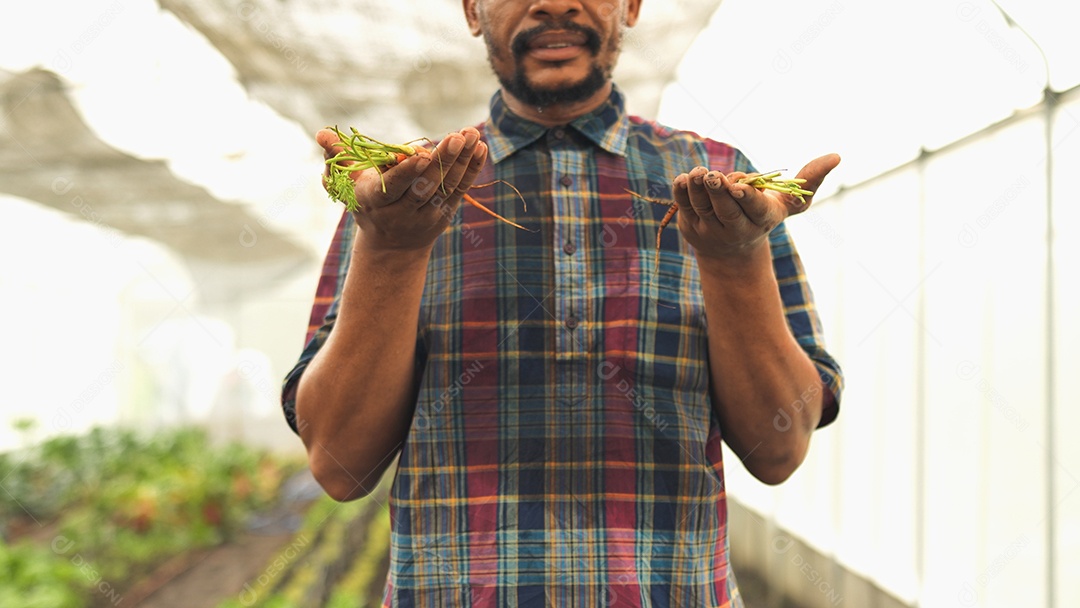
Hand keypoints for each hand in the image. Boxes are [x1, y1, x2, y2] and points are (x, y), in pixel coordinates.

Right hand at [316, 127, 488, 252]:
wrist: (390, 248)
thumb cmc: (365, 203)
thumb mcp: (347, 183)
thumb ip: (337, 156)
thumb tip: (321, 132)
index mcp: (375, 202)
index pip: (393, 188)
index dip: (408, 173)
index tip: (422, 154)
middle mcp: (402, 212)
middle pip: (425, 186)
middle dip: (442, 162)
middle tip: (456, 136)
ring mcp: (427, 215)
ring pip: (446, 187)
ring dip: (462, 160)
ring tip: (471, 134)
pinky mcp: (445, 213)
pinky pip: (461, 190)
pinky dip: (471, 169)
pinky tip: (479, 147)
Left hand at [672, 153, 839, 261]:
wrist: (732, 251)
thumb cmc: (764, 215)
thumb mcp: (789, 203)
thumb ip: (811, 180)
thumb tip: (836, 156)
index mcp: (761, 219)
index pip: (753, 209)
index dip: (746, 198)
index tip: (739, 187)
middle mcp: (735, 228)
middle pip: (724, 210)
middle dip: (718, 192)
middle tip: (711, 175)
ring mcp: (710, 230)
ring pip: (702, 208)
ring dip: (698, 190)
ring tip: (698, 172)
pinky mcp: (690, 226)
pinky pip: (684, 207)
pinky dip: (682, 193)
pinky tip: (684, 179)